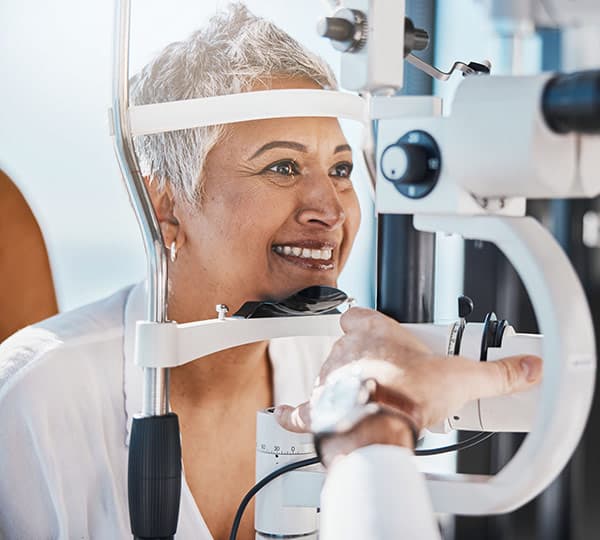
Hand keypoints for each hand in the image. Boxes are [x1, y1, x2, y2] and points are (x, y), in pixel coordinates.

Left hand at [275, 307, 541, 457]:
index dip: (366, 321)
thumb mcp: (463, 377)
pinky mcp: (319, 408)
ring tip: (365, 400)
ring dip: (341, 384)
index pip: (360, 315)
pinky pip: (302, 407)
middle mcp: (347, 351)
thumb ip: (498, 372)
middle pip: (347, 347)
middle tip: (386, 377)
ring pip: (328, 374)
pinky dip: (298, 412)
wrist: (381, 423)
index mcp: (375, 335)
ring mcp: (329, 379)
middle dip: (362, 359)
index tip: (376, 329)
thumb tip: (528, 367)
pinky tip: (292, 414)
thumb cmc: (411, 394)